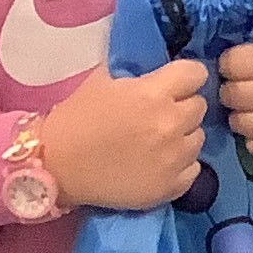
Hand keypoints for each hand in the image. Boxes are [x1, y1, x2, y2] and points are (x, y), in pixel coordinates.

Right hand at [37, 59, 206, 211]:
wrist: (53, 167)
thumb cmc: (74, 120)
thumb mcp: (102, 81)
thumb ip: (136, 73)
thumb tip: (157, 65)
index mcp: (154, 93)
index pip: (196, 73)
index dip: (185, 77)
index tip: (173, 84)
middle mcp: (170, 124)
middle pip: (199, 106)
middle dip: (181, 107)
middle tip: (158, 115)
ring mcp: (173, 158)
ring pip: (198, 138)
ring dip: (182, 137)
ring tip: (157, 141)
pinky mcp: (170, 187)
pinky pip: (194, 169)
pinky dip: (181, 166)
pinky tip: (159, 163)